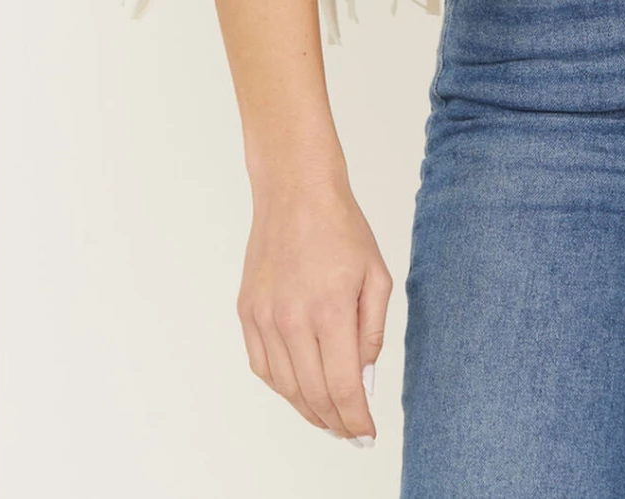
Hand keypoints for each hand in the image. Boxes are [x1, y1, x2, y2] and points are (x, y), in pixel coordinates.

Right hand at [236, 170, 393, 443]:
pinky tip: (300, 389)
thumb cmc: (343, 228)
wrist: (296, 191)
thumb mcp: (377, 275)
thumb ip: (372, 333)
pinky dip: (282, 386)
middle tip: (352, 432)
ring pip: (285, 387)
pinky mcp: (247, 312)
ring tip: (330, 417)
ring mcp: (264, 318)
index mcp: (330, 310)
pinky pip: (262, 367)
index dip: (357, 420)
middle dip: (336, 422)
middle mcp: (292, 320)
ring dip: (309, 410)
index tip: (367, 434)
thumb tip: (364, 381)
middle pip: (313, 395)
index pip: (343, 387)